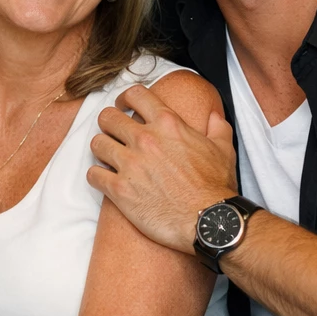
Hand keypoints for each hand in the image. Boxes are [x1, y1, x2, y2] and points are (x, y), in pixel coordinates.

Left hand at [88, 83, 238, 253]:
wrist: (208, 221)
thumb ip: (217, 127)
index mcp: (168, 124)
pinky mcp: (120, 190)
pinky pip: (93, 174)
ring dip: (101, 149)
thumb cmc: (215, 187)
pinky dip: (96, 176)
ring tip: (108, 157)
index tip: (123, 106)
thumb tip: (214, 116)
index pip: (135, 95)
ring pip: (97, 144)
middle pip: (108, 117)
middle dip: (108, 123)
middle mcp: (145, 139)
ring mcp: (130, 164)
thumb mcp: (223, 149)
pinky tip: (105, 179)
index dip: (124, 98)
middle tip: (113, 133)